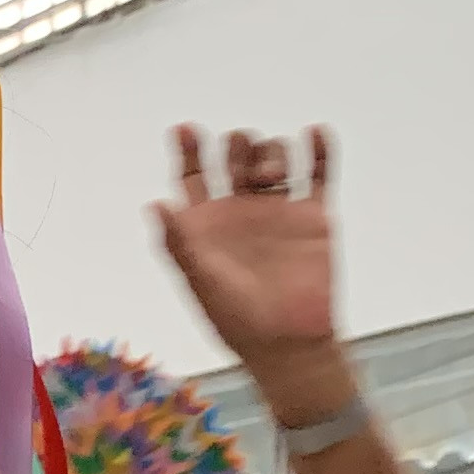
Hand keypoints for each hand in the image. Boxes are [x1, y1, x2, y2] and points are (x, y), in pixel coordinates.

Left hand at [153, 127, 339, 368]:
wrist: (289, 344)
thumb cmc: (238, 320)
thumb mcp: (201, 280)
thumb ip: (179, 241)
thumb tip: (155, 203)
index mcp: (206, 225)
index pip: (193, 176)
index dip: (187, 151)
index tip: (184, 129)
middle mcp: (240, 213)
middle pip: (236, 159)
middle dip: (237, 147)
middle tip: (242, 158)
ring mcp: (277, 212)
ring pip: (274, 160)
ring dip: (271, 152)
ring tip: (271, 173)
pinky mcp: (313, 218)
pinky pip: (318, 175)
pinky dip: (319, 151)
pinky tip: (314, 131)